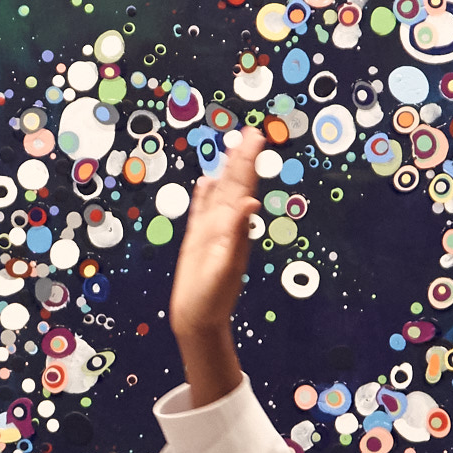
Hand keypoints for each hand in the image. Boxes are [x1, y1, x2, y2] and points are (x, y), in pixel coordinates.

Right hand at [168, 125, 262, 406]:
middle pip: (235, 185)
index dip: (248, 163)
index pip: (243, 188)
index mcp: (234, 229)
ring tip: (232, 148)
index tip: (255, 138)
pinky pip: (202, 211)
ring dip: (227, 171)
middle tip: (250, 132)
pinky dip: (205, 194)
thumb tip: (249, 202)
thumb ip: (235, 234)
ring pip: (219, 193)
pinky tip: (207, 181)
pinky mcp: (197, 241)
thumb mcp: (224, 266)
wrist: (198, 320)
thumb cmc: (211, 299)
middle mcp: (226, 227)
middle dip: (242, 159)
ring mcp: (211, 232)